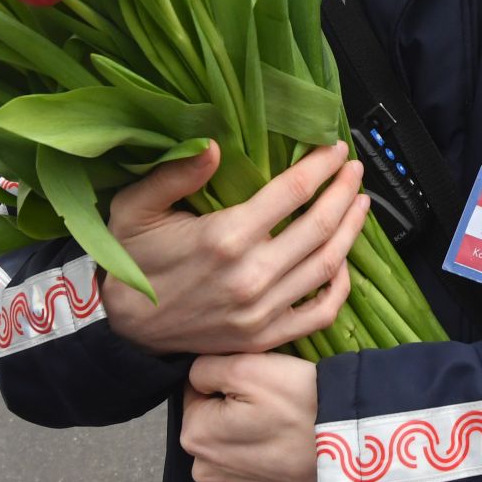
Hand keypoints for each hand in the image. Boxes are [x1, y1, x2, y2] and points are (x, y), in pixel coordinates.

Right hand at [101, 142, 368, 355]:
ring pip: (328, 265)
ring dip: (351, 231)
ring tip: (360, 204)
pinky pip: (321, 313)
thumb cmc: (131, 259)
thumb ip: (175, 174)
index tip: (336, 149)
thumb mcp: (136, 207)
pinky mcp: (265, 337)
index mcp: (225, 237)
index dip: (321, 166)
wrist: (121, 326)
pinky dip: (340, 286)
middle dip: (344, 192)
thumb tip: (214, 145)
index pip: (292, 192)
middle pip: (320, 226)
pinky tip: (343, 262)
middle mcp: (252, 276)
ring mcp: (263, 311)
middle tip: (355, 171)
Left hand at [182, 352, 321, 481]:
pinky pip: (256, 468)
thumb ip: (207, 366)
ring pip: (235, 446)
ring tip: (287, 425)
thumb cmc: (299, 406)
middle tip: (276, 402)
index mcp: (195, 436)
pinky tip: (291, 447)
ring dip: (252, 434)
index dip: (229, 380)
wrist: (351, 453)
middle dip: (237, 409)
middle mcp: (206, 471)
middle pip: (215, 422)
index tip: (260, 383)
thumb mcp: (249, 367)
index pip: (198, 391)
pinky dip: (269, 456)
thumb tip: (196, 374)